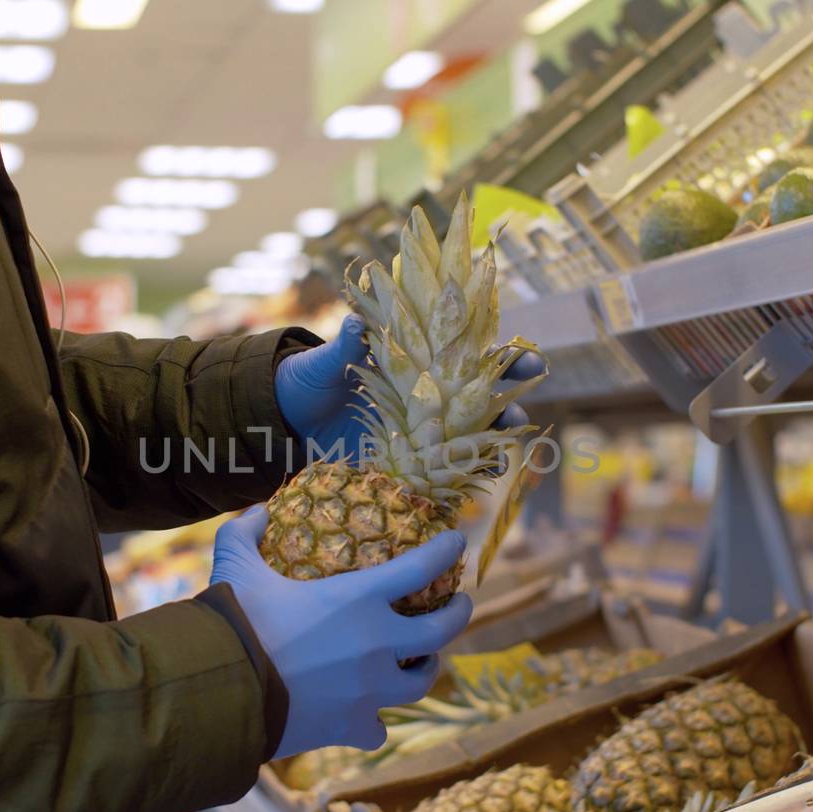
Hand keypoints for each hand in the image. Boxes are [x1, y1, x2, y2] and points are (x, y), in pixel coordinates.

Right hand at [210, 506, 472, 757]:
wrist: (224, 695)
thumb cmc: (235, 625)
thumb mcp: (235, 568)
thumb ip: (244, 534)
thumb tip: (255, 512)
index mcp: (358, 599)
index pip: (420, 568)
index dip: (445, 552)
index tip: (457, 543)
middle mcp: (378, 644)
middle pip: (441, 630)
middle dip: (458, 614)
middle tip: (460, 605)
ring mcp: (370, 690)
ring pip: (420, 682)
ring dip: (425, 669)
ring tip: (422, 662)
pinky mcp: (352, 726)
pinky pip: (378, 728)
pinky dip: (375, 723)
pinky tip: (368, 718)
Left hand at [276, 314, 546, 462]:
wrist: (286, 419)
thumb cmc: (311, 378)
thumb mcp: (327, 359)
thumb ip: (348, 342)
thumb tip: (358, 322)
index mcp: (417, 363)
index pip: (472, 355)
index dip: (505, 357)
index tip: (526, 358)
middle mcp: (427, 398)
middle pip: (484, 402)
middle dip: (511, 408)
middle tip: (518, 416)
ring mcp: (419, 434)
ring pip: (472, 442)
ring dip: (492, 450)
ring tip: (499, 457)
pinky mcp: (405, 465)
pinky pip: (443, 476)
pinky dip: (461, 481)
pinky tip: (470, 486)